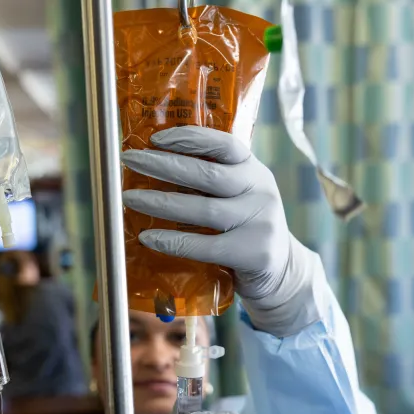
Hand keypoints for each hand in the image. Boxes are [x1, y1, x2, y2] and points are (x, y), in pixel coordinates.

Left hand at [122, 126, 323, 336]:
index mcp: (255, 171)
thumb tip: (155, 164)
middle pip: (207, 173)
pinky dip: (172, 241)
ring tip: (130, 198)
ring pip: (203, 209)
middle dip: (163, 164)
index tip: (155, 139)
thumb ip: (211, 182)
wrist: (284, 274)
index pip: (225, 144)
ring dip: (160, 202)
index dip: (190, 138)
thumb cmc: (246, 230)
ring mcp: (260, 222)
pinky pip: (204, 246)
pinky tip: (148, 238)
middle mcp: (261, 191)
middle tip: (129, 160)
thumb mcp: (239, 197)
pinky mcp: (254, 253)